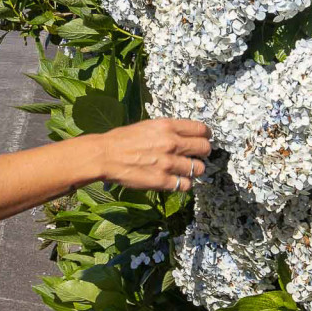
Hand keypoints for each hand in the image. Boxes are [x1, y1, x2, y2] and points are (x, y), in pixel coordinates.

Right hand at [90, 118, 212, 191]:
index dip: (206, 136)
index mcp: (167, 126)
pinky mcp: (162, 180)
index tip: (204, 139)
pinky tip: (176, 180)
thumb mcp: (147, 125)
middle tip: (197, 155)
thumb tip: (183, 135)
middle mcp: (171, 143)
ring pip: (198, 168)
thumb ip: (167, 130)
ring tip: (185, 170)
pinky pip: (185, 185)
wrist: (105, 155)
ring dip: (194, 170)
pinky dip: (184, 183)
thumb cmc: (122, 139)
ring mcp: (168, 163)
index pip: (201, 130)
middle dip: (203, 152)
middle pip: (204, 149)